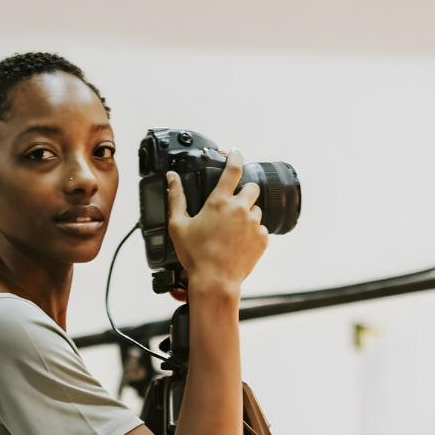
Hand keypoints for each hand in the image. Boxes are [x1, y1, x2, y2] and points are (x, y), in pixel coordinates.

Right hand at [167, 150, 268, 295]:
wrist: (215, 281)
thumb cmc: (196, 256)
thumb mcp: (179, 225)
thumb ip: (176, 198)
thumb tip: (171, 178)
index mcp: (219, 202)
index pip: (233, 169)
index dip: (235, 156)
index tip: (235, 152)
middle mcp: (240, 209)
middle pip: (251, 188)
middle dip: (244, 191)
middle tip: (233, 205)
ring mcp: (253, 224)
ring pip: (256, 210)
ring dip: (247, 215)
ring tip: (232, 231)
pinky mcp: (262, 239)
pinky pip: (261, 229)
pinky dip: (252, 233)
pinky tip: (238, 243)